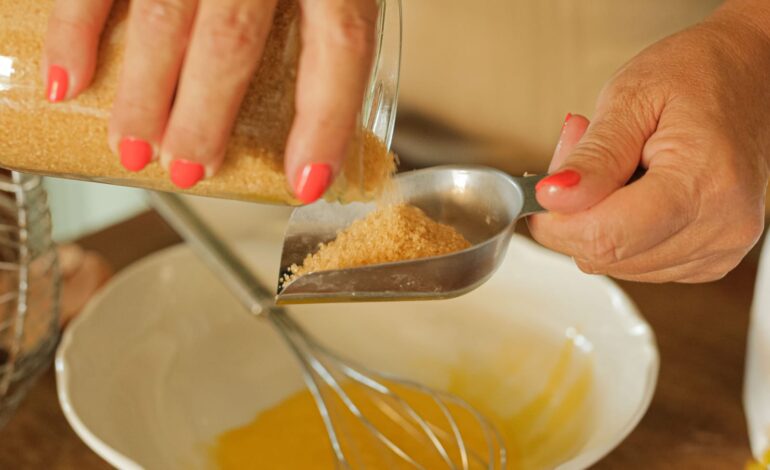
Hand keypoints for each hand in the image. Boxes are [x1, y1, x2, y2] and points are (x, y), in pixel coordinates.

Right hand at [42, 0, 377, 202]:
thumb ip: (331, 9)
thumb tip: (322, 99)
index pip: (339, 47)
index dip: (326, 122)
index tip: (308, 181)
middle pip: (235, 40)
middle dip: (204, 115)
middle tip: (187, 166)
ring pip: (164, 16)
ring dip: (142, 92)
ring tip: (132, 150)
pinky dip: (76, 28)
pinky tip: (67, 80)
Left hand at [528, 7, 769, 282]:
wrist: (749, 73)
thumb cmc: (697, 74)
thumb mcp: (630, 98)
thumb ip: (592, 157)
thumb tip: (553, 199)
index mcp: (704, 183)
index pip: (606, 237)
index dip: (557, 220)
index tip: (542, 188)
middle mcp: (721, 225)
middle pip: (607, 255)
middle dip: (573, 212)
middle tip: (579, 156)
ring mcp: (721, 247)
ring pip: (617, 264)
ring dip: (595, 221)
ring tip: (613, 165)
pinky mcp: (711, 257)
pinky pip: (637, 263)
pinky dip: (620, 231)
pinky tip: (631, 191)